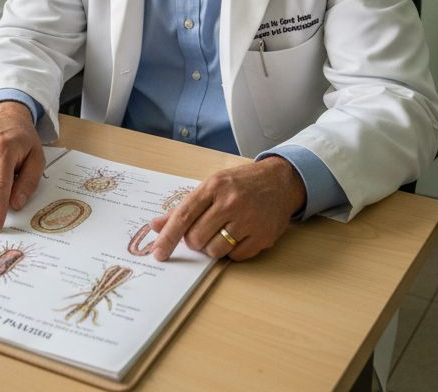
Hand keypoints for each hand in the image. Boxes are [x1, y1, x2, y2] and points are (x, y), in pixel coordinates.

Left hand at [149, 157, 305, 260]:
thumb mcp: (212, 186)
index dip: (168, 237)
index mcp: (214, 187)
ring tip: (221, 232)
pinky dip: (232, 251)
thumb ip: (184, 208)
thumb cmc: (241, 184)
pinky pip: (235, 257)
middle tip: (202, 232)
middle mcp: (231, 202)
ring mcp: (249, 220)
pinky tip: (238, 236)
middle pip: (197, 238)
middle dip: (194, 241)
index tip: (158, 253)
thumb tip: (156, 225)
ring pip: (214, 250)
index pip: (183, 216)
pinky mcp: (263, 236)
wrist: (281, 181)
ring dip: (212, 247)